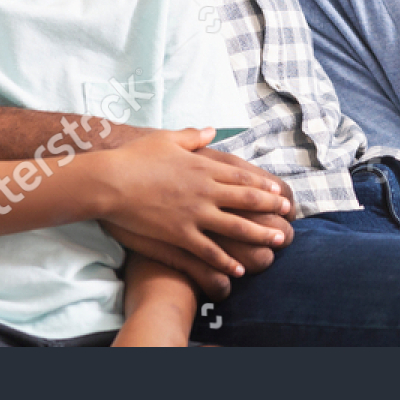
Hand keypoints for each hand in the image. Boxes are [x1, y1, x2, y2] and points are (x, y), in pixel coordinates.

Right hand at [91, 128, 292, 281]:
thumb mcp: (167, 138)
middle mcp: (204, 190)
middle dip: (270, 208)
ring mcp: (194, 213)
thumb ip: (193, 136)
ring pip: (235, 226)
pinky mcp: (179, 234)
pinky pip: (208, 251)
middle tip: (288, 215)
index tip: (279, 191)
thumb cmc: (135, 157)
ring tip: (276, 241)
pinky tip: (239, 269)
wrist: (111, 180)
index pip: (242, 177)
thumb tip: (211, 130)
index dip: (263, 185)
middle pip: (246, 200)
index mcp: (203, 167)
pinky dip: (225, 261)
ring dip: (258, 234)